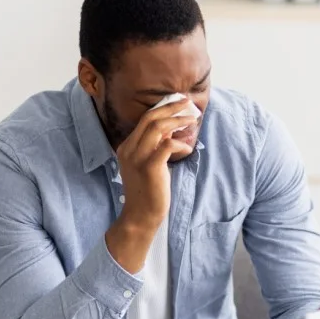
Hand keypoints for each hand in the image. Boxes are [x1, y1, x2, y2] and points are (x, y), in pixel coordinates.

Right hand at [104, 102, 196, 272]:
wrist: (140, 216)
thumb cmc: (148, 191)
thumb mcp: (149, 164)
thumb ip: (155, 146)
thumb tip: (170, 129)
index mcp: (126, 147)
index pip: (144, 119)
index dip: (163, 108)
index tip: (178, 102)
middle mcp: (129, 149)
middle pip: (150, 118)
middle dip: (171, 107)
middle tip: (187, 102)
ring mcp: (138, 158)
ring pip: (158, 127)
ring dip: (178, 121)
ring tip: (192, 119)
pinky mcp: (150, 167)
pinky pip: (168, 145)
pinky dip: (180, 144)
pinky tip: (187, 148)